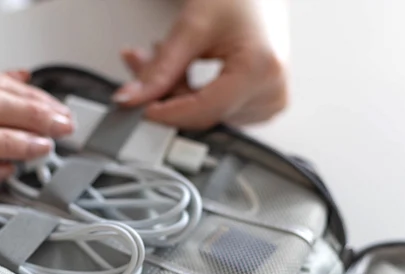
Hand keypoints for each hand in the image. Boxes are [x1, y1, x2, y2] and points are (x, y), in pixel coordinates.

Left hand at [113, 0, 286, 128]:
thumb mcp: (192, 27)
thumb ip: (160, 68)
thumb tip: (134, 99)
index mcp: (261, 69)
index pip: (204, 110)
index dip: (166, 111)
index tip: (138, 106)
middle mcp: (271, 91)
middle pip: (202, 113)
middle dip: (166, 93)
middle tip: (140, 63)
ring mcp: (268, 102)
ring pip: (205, 114)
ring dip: (177, 92)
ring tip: (168, 58)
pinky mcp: (261, 106)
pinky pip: (217, 112)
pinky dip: (193, 95)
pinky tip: (186, 71)